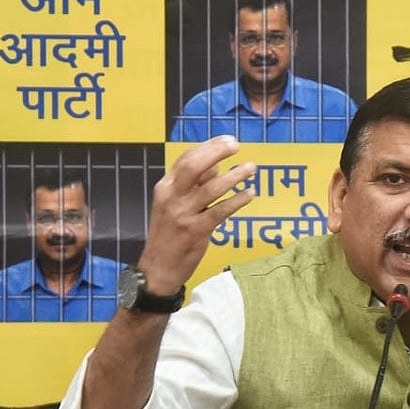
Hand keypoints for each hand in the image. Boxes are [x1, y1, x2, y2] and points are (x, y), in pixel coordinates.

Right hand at [138, 135, 254, 293]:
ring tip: (250, 168)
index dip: (208, 147)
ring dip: (233, 176)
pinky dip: (237, 201)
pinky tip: (249, 194)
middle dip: (216, 152)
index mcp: (165, 187)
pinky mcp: (196, 231)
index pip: (185, 159)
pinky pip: (220, 211)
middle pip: (193, 166)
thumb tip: (215, 164)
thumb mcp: (174, 204)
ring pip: (210, 188)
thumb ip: (193, 185)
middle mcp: (172, 197)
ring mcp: (183, 214)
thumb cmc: (169, 234)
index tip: (227, 140)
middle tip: (236, 145)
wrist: (158, 268)